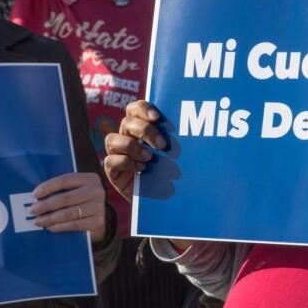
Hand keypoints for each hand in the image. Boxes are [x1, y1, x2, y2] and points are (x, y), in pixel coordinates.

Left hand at [29, 172, 107, 245]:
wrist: (98, 218)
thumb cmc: (81, 201)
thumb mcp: (75, 190)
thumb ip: (61, 190)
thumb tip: (36, 197)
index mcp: (90, 179)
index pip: (65, 180)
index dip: (48, 187)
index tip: (34, 194)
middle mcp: (96, 191)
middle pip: (66, 198)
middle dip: (46, 205)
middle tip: (33, 210)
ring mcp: (98, 207)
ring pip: (69, 213)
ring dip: (50, 218)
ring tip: (38, 221)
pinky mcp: (97, 222)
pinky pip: (74, 224)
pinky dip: (60, 226)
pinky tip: (50, 227)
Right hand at [102, 100, 190, 252]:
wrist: (163, 199)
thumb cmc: (172, 172)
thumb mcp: (176, 155)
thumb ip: (179, 142)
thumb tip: (197, 133)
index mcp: (140, 127)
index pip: (135, 108)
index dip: (144, 108)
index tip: (158, 117)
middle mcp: (126, 137)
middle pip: (127, 122)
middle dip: (145, 131)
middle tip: (163, 145)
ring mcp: (117, 153)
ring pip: (112, 139)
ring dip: (132, 147)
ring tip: (150, 158)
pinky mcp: (112, 171)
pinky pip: (110, 161)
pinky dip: (126, 163)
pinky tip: (142, 170)